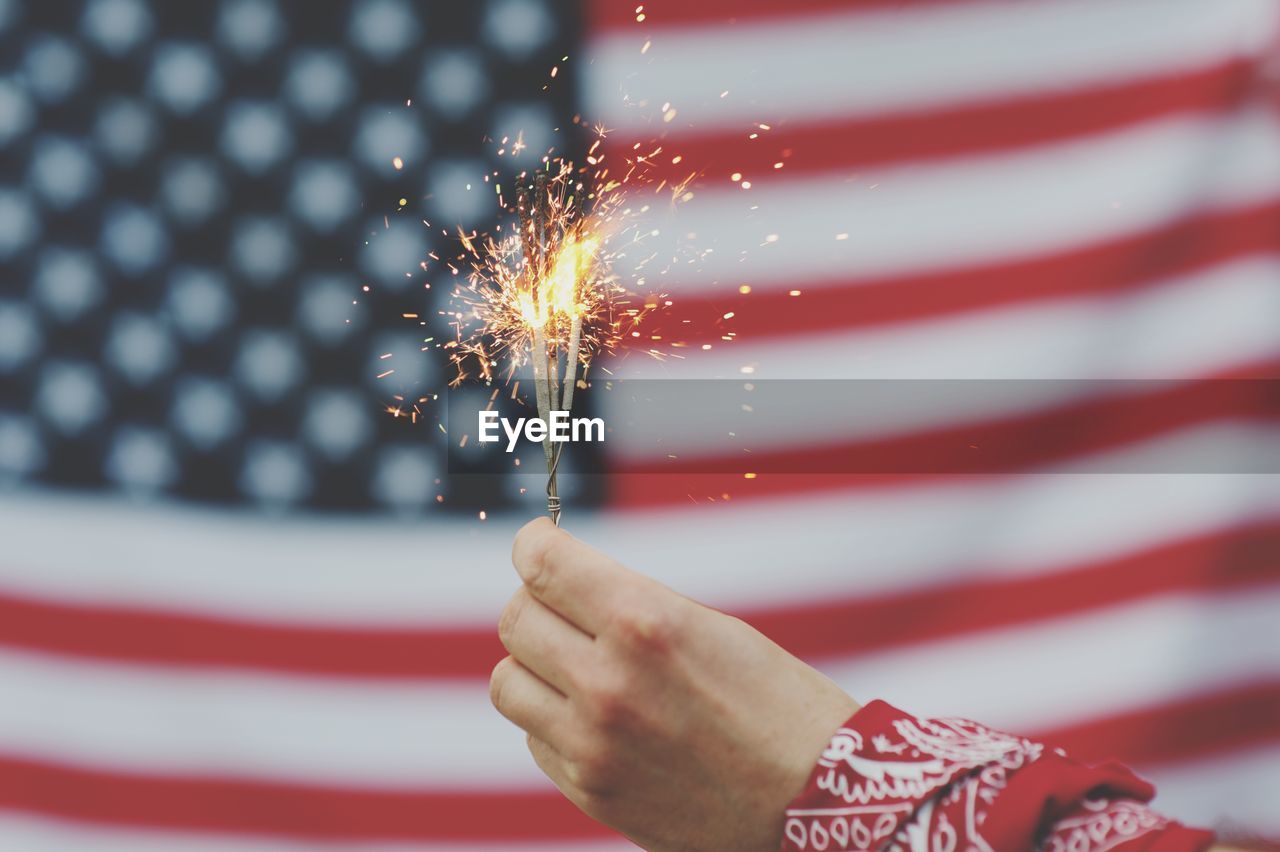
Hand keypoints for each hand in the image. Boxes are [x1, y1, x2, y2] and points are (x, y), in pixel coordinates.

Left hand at [490, 518, 859, 850]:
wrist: (817, 803)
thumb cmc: (781, 704)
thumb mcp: (712, 628)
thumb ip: (631, 605)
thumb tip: (566, 586)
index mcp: (645, 624)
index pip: (543, 564)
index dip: (534, 544)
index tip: (538, 544)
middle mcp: (608, 682)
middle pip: (516, 618)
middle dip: (537, 602)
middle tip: (566, 607)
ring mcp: (594, 745)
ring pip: (509, 682)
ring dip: (535, 666)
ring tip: (576, 667)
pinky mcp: (592, 792)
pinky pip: (535, 739)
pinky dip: (555, 722)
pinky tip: (599, 720)